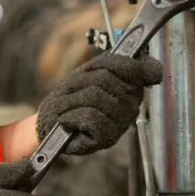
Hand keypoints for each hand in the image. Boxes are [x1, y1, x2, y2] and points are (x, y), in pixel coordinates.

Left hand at [36, 52, 163, 154]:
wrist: (52, 123)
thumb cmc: (72, 97)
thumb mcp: (89, 74)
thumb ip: (111, 63)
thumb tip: (142, 57)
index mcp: (131, 87)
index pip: (134, 67)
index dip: (117, 63)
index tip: (98, 67)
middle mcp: (131, 105)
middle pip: (104, 78)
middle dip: (79, 83)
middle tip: (70, 93)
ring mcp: (122, 122)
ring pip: (95, 96)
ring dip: (71, 101)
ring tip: (66, 109)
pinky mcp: (109, 138)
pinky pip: (89, 116)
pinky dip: (71, 117)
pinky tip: (67, 121)